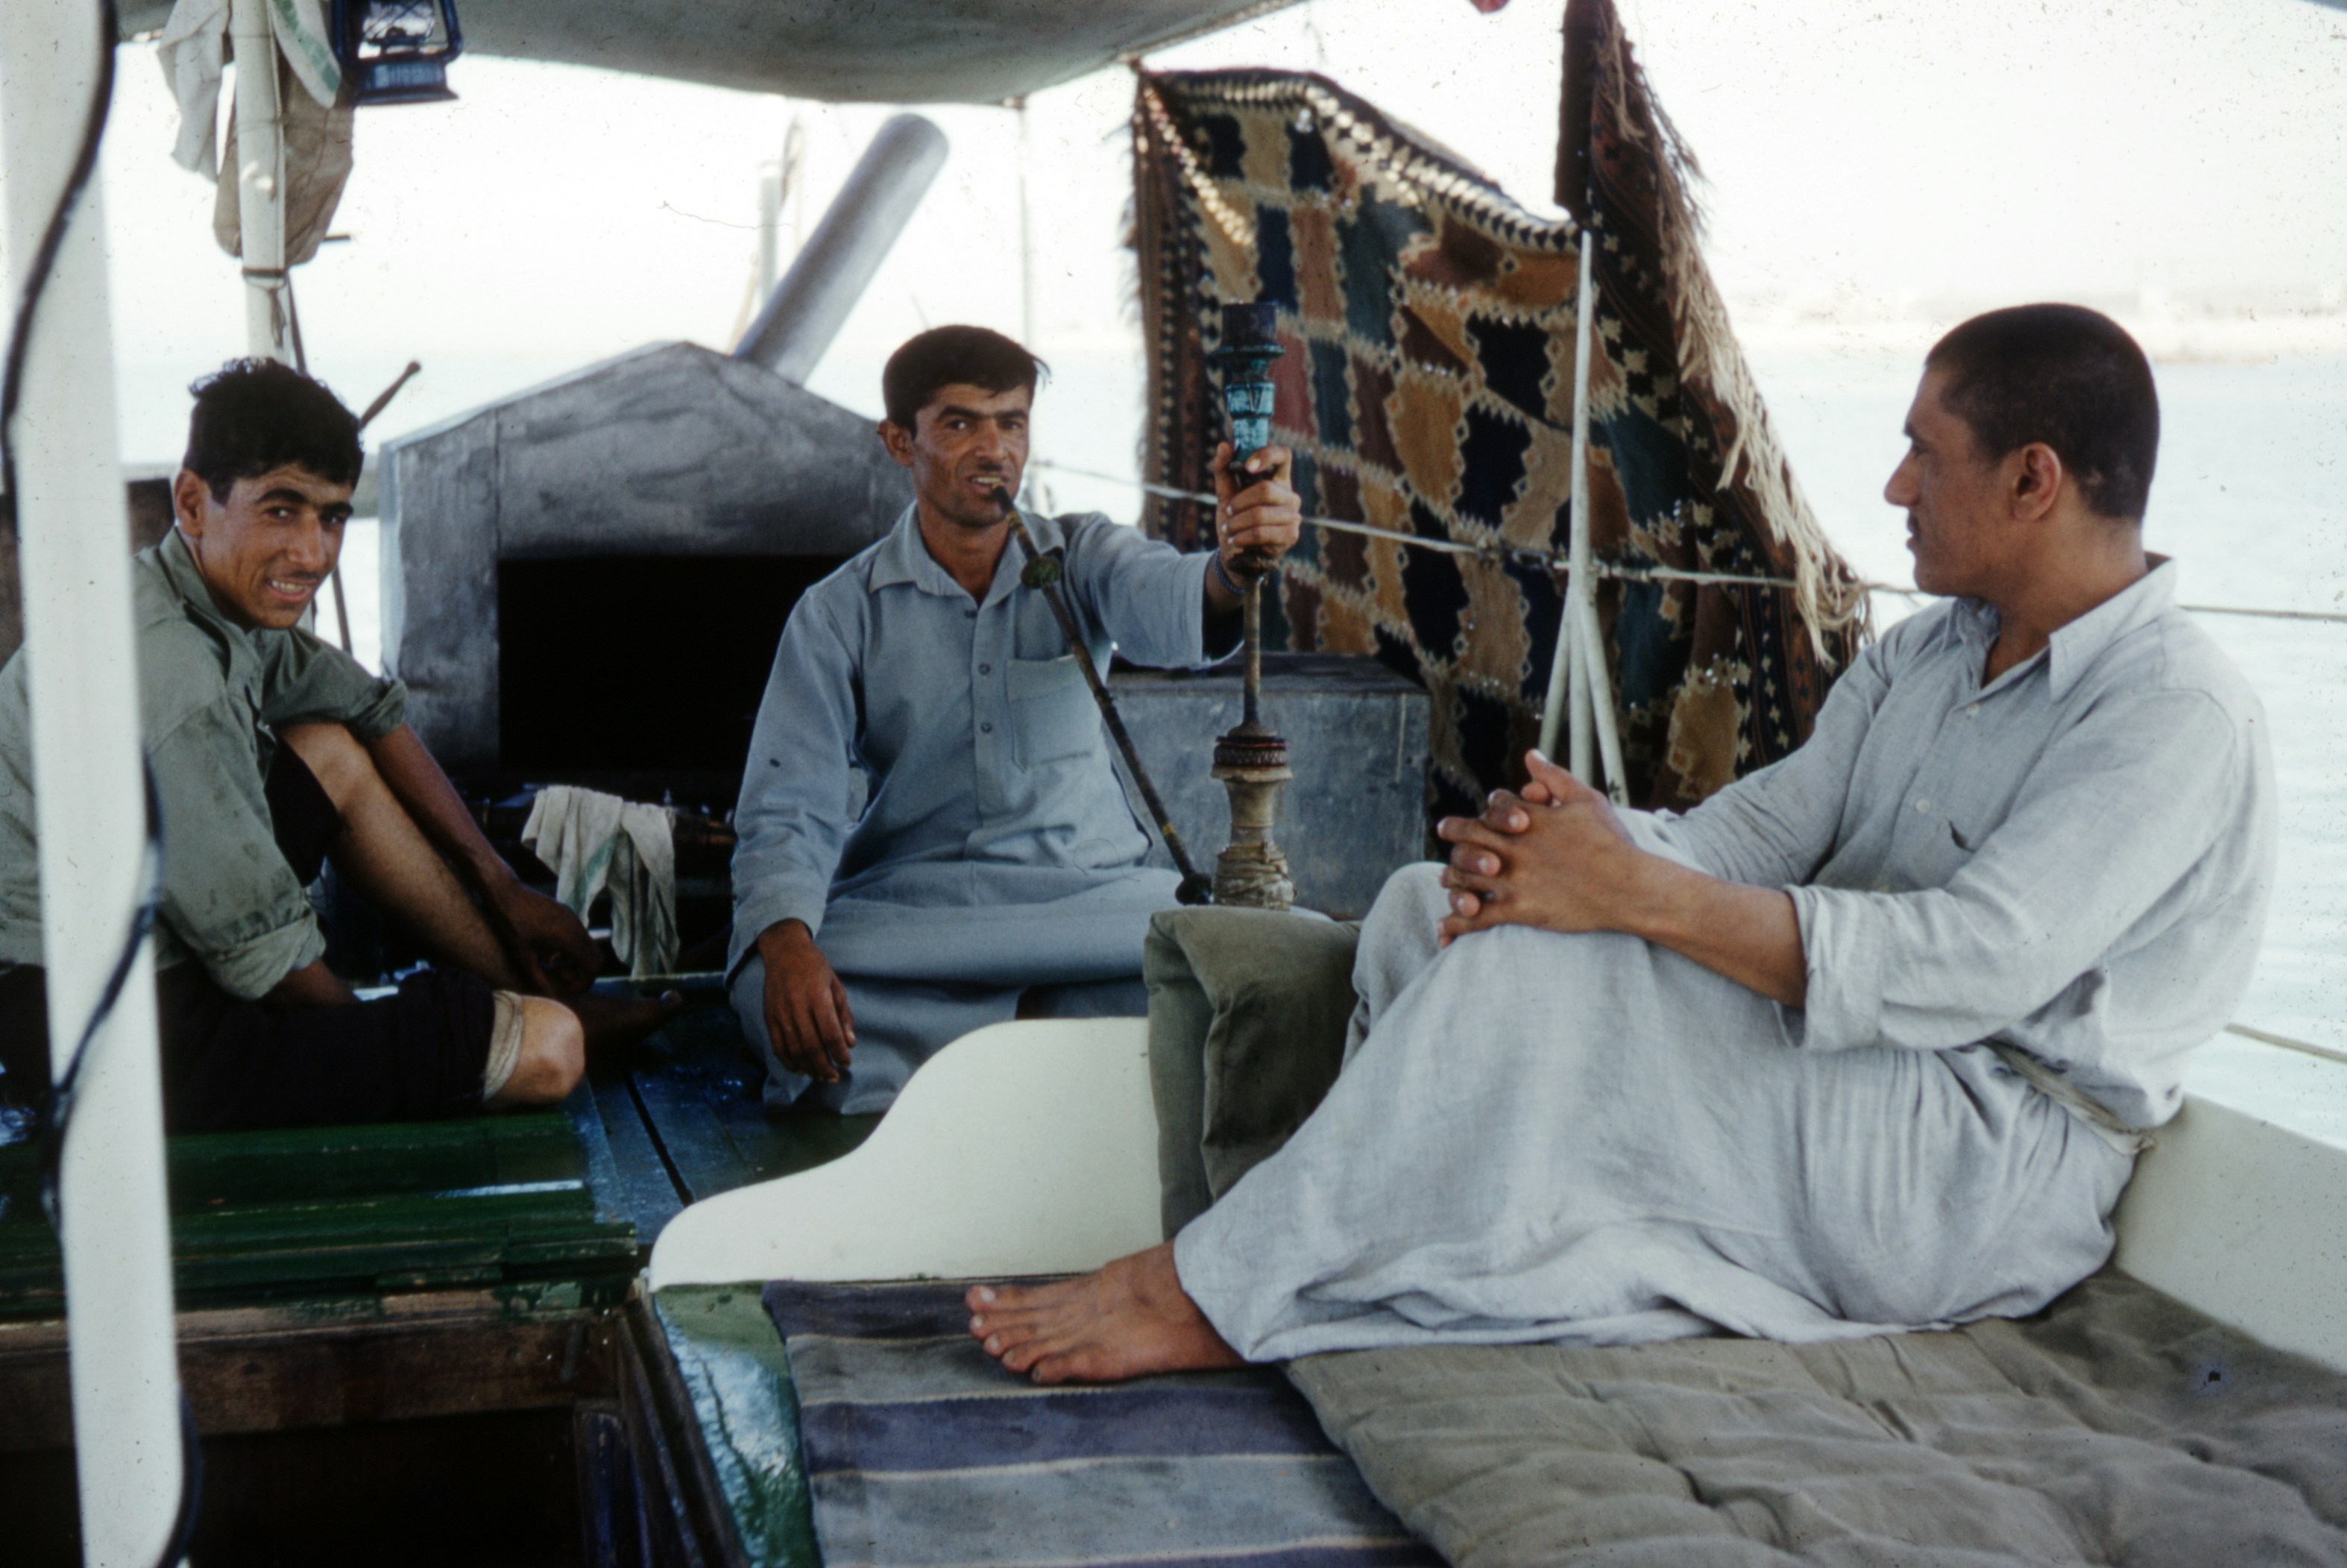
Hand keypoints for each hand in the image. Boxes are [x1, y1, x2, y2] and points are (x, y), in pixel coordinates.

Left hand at [486, 880, 600, 995]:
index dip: (583, 983)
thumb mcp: (522, 956)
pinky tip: (549, 951)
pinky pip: (579, 936)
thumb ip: (539, 977)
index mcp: (569, 939)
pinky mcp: (567, 914)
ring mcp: (573, 919)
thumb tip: (550, 995)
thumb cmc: (511, 924)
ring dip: (576, 961)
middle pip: (597, 958)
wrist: (506, 893)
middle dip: (583, 973)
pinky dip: (571, 949)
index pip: (593, 968)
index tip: (566, 988)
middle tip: (562, 979)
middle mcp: (577, 928)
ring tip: (552, 965)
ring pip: (588, 947)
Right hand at [758, 920, 854, 1083]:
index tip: (846, 1062)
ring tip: (820, 1076)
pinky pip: (777, 1045)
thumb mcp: (836, 985)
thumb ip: (844, 1014)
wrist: (784, 952)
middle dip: (824, 1066)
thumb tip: (850, 1043)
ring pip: (793, 1049)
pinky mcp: (769, 1016)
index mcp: (817, 995)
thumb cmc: (815, 968)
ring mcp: (780, 1012)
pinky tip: (799, 1069)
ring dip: (808, 1067)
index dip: (839, 1052)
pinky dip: (788, 1061)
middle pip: (810, 1045)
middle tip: (834, 1077)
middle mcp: (797, 1005)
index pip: (829, 1032)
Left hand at [1211, 440, 1301, 580]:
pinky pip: (1261, 533)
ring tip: (1228, 529)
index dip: (1266, 455)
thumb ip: (1224, 469)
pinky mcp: (1290, 535)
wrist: (1236, 551)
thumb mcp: (1226, 492)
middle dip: (1240, 501)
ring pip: (1260, 514)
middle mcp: (1290, 495)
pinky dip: (1242, 537)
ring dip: (1237, 523)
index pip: (1283, 455)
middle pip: (1265, 489)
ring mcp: (1293, 515)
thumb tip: (1223, 445)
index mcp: (1278, 479)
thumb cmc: (1235, 517)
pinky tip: (1234, 541)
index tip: (1246, 466)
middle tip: (1228, 510)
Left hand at [1434, 750, 1651, 944]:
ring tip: (1446, 880)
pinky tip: (1444, 932)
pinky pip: (1477, 918)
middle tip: (1445, 830)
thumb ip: (1555, 777)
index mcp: (1529, 819)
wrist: (1629, 888)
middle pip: (1468, 836)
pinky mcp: (1519, 910)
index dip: (1490, 808)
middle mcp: (1515, 847)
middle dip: (1454, 832)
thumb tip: (1531, 756)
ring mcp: (1514, 880)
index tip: (1485, 812)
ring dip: (1451, 878)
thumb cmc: (1612, 843)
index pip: (1494, 806)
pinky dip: (1456, 924)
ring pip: (1465, 877)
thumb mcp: (1587, 800)